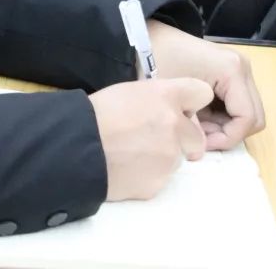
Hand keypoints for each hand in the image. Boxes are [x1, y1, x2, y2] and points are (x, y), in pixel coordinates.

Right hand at [89, 77, 212, 200]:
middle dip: (181, 139)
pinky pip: (160, 178)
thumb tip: (171, 112)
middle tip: (152, 138)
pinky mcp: (158, 183)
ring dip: (161, 157)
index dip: (191, 104)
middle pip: (197, 137)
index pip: (201, 93)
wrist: (73, 147)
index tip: (181, 110)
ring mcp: (169, 157)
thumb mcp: (127, 92)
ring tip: (129, 152)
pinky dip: (146, 174)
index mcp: (166, 96)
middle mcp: (175, 126)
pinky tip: (124, 166)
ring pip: (177, 159)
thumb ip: (157, 100)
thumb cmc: (94, 114)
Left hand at [148, 21, 266, 150]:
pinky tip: (199, 116)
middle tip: (200, 137)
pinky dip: (222, 116)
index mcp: (232, 70)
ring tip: (197, 126)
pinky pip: (237, 104)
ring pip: (247, 112)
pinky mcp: (232, 73)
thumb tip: (204, 145)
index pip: (247, 118)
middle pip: (253, 117)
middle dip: (228, 133)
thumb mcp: (176, 97)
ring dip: (225, 126)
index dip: (227, 138)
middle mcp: (243, 68)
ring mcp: (240, 70)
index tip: (202, 143)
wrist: (149, 38)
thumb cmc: (158, 62)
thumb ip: (195, 125)